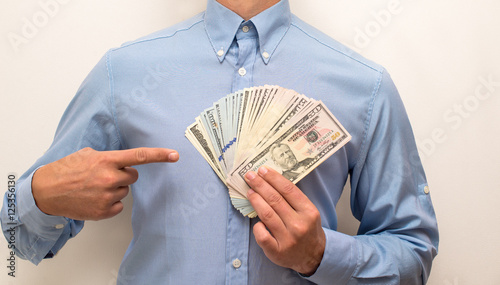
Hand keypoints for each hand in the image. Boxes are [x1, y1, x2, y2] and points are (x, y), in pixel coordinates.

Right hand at [32, 147, 178, 220]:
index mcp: (106, 161)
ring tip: (94, 187)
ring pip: (125, 191)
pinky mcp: (103, 212)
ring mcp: (106, 196)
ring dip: (114, 189)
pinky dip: (110, 203)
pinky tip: (95, 199)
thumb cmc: (66, 170)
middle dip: (123, 174)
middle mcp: (109, 178)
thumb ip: (108, 157)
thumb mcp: (87, 154)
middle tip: (105, 175)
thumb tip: (123, 161)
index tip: (175, 155)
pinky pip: (119, 206)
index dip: (159, 155)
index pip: (139, 156)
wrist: (46, 191)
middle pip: (133, 176)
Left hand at [245, 166, 324, 275]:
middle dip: (260, 185)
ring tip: (249, 191)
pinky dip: (257, 226)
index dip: (273, 178)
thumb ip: (293, 199)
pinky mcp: (277, 251)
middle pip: (275, 200)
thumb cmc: (307, 230)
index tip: (262, 170)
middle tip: (250, 176)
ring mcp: (288, 239)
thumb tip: (270, 180)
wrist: (313, 256)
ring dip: (256, 200)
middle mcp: (299, 225)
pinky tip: (256, 221)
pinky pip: (262, 235)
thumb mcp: (308, 212)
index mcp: (308, 211)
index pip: (288, 189)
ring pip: (267, 214)